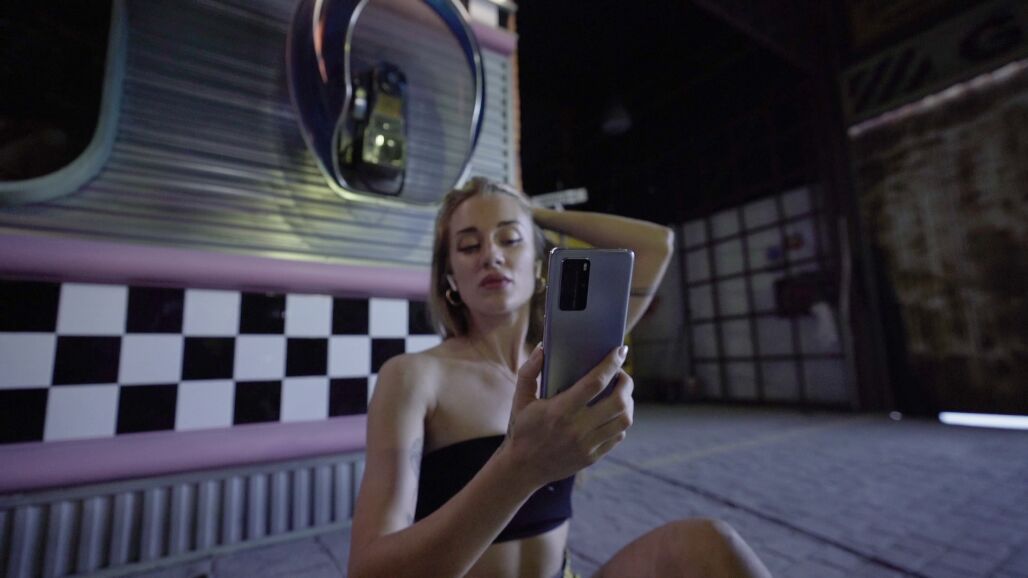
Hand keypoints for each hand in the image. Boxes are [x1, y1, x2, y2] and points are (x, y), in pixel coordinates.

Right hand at [503, 344, 633, 486]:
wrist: (523, 468)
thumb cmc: (522, 428)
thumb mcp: (520, 399)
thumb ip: (529, 371)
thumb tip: (543, 348)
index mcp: (559, 411)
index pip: (595, 383)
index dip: (611, 364)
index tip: (620, 350)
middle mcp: (577, 429)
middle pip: (618, 402)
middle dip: (626, 383)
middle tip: (622, 374)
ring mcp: (587, 445)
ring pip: (623, 420)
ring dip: (628, 402)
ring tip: (622, 392)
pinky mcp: (592, 456)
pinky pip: (618, 435)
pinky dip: (621, 420)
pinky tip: (614, 412)